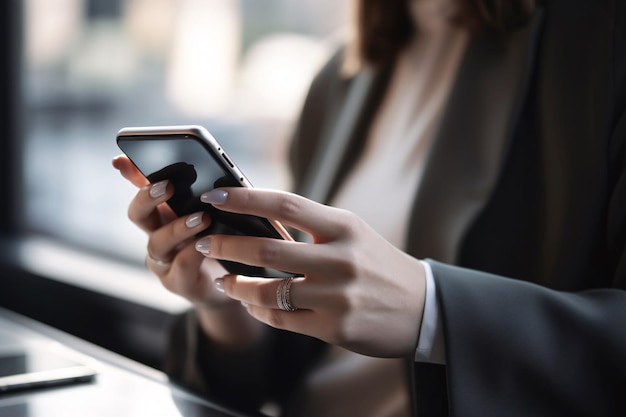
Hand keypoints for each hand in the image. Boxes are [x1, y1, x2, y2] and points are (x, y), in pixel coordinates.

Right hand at [112, 155, 233, 304]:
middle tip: (166, 186)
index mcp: (164, 214)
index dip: (130, 175)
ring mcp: (163, 261)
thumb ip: (205, 192)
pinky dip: (193, 252)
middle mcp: (157, 236)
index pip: (141, 189)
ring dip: (178, 228)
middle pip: (138, 215)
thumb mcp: (216, 212)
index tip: (122, 160)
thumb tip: (206, 162)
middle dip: (147, 198)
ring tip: (202, 217)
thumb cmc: (222, 242)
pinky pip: (180, 265)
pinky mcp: (178, 282)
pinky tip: (208, 243)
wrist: (232, 283)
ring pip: (157, 242)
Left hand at [197, 187, 426, 357]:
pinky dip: (258, 310)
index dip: (245, 198)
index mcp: (344, 227)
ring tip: (222, 279)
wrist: (421, 307)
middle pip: (267, 248)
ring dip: (235, 285)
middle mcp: (340, 260)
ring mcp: (336, 296)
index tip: (214, 194)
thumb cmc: (378, 264)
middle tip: (203, 241)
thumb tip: (258, 216)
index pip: (286, 205)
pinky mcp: (333, 328)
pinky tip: (249, 303)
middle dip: (226, 244)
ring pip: (267, 291)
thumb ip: (312, 226)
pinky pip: (280, 319)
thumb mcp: (353, 234)